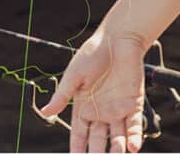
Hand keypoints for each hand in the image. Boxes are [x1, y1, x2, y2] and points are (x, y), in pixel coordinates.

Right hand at [39, 31, 146, 152]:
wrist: (118, 38)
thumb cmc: (94, 52)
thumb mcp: (74, 75)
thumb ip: (62, 96)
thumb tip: (45, 111)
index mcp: (84, 107)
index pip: (79, 135)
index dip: (77, 149)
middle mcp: (101, 112)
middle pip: (98, 141)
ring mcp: (118, 109)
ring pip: (117, 137)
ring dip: (116, 149)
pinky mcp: (134, 104)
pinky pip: (134, 125)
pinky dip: (134, 137)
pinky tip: (132, 147)